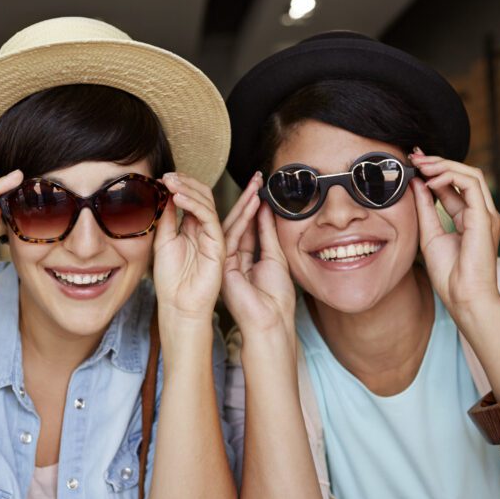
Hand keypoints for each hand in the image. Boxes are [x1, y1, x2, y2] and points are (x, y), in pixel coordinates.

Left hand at [152, 173, 224, 321]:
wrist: (179, 305)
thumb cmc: (171, 279)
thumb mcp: (163, 240)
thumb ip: (166, 217)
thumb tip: (165, 193)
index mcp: (192, 227)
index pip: (190, 198)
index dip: (178, 185)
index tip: (160, 178)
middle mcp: (205, 229)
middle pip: (202, 195)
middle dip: (185, 182)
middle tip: (167, 176)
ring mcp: (213, 236)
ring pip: (207, 202)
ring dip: (188, 189)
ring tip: (170, 182)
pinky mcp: (218, 244)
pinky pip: (209, 217)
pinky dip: (194, 204)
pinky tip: (178, 198)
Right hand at [220, 173, 295, 336]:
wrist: (269, 320)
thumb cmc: (276, 297)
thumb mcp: (275, 257)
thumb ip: (267, 232)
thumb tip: (265, 208)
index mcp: (246, 259)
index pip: (248, 228)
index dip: (254, 207)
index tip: (260, 187)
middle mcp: (233, 258)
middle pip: (238, 223)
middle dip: (247, 200)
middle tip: (255, 178)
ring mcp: (226, 260)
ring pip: (233, 226)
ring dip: (243, 204)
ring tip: (254, 184)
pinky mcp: (223, 263)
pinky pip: (231, 235)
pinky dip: (241, 218)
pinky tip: (250, 202)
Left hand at [409, 149, 499, 321]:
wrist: (464, 297)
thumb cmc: (449, 274)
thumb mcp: (429, 235)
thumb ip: (425, 209)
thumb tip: (416, 183)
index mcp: (470, 218)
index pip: (454, 186)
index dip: (434, 172)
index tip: (413, 163)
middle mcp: (481, 213)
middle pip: (464, 175)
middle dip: (438, 162)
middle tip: (415, 156)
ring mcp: (486, 214)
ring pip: (471, 174)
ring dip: (444, 165)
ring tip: (421, 164)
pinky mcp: (485, 217)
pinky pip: (471, 184)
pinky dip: (450, 177)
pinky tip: (431, 180)